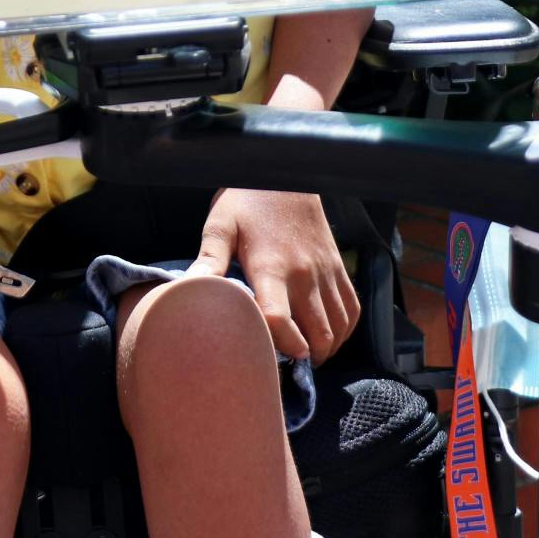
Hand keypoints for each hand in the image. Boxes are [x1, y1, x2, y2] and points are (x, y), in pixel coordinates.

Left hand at [193, 187, 359, 364]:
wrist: (285, 176)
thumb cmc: (246, 202)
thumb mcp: (220, 226)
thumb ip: (208, 259)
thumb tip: (186, 288)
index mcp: (271, 267)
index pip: (280, 319)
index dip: (277, 345)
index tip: (267, 356)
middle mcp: (304, 274)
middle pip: (317, 334)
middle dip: (304, 357)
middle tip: (285, 362)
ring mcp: (326, 272)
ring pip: (338, 327)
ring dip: (325, 348)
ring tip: (305, 353)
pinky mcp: (338, 268)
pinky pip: (352, 310)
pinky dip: (344, 330)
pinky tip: (326, 334)